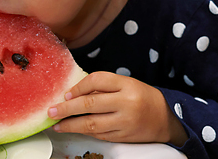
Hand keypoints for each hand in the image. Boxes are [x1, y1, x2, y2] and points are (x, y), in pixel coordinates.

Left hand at [48, 71, 186, 144]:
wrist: (166, 118)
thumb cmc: (141, 97)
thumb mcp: (125, 84)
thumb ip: (102, 87)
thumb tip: (73, 93)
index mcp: (126, 84)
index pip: (96, 80)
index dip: (77, 87)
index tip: (65, 94)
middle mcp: (126, 102)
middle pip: (90, 104)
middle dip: (67, 108)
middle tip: (51, 111)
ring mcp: (125, 122)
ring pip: (91, 124)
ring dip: (70, 124)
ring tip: (57, 124)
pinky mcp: (124, 137)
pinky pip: (99, 134)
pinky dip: (84, 132)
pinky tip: (73, 129)